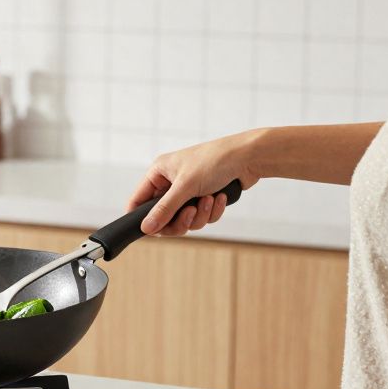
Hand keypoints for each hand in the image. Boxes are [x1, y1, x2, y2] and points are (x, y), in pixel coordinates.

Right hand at [128, 130, 262, 235]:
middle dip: (180, 219)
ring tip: (210, 199)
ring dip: (200, 214)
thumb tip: (146, 228)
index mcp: (159, 173)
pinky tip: (220, 197)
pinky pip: (201, 217)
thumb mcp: (185, 186)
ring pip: (185, 220)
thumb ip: (164, 210)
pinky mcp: (204, 197)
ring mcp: (188, 191)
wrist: (249, 158)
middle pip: (163, 217)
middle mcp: (171, 182)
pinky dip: (211, 211)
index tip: (150, 231)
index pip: (138, 200)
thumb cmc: (214, 161)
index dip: (142, 218)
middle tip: (190, 214)